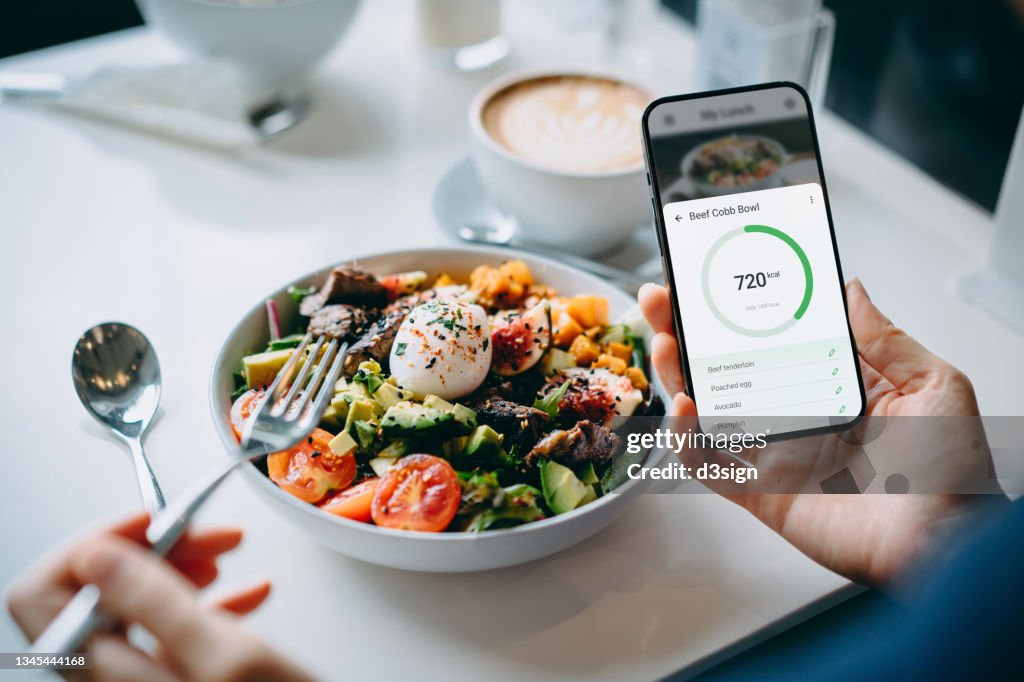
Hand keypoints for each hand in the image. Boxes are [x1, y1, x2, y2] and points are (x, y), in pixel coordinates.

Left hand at [7, 514, 312, 681]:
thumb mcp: (228, 657)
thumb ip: (157, 605)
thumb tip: (95, 555)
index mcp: (109, 676)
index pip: (45, 593)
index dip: (94, 545)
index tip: (152, 523)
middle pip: (93, 591)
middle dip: (149, 549)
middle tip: (202, 536)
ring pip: (135, 604)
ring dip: (180, 568)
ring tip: (225, 554)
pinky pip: (173, 630)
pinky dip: (209, 600)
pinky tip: (248, 591)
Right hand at [639, 278, 987, 584]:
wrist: (945, 545)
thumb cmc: (950, 472)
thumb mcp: (934, 385)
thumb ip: (886, 338)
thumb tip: (850, 290)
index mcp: (832, 386)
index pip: (772, 338)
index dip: (739, 310)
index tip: (714, 278)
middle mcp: (796, 415)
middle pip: (726, 367)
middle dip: (688, 331)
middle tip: (664, 298)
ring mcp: (773, 453)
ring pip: (706, 409)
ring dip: (676, 373)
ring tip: (665, 341)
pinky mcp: (759, 491)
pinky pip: (708, 463)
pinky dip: (684, 438)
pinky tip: (684, 407)